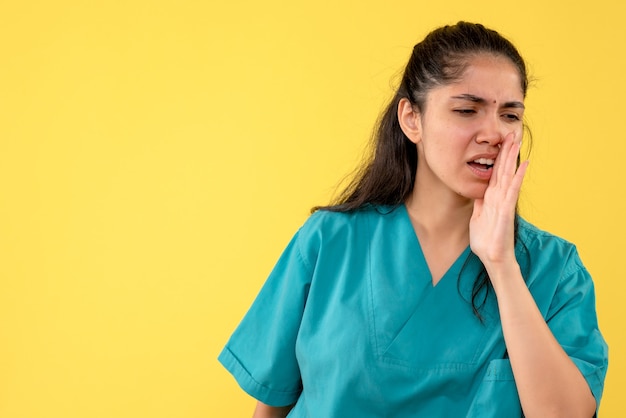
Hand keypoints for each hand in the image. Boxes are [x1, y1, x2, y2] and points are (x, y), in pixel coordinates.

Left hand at [469, 133, 528, 268]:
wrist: (493, 258)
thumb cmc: (486, 240)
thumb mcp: (477, 218)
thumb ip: (480, 204)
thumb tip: (479, 193)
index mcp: (491, 198)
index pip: (495, 173)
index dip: (497, 158)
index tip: (500, 142)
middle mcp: (499, 197)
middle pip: (503, 170)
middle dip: (506, 152)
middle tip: (511, 133)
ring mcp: (504, 202)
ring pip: (508, 175)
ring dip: (512, 158)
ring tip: (516, 141)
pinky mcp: (507, 210)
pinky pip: (512, 190)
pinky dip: (517, 177)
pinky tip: (522, 164)